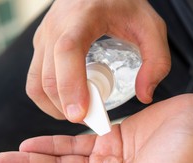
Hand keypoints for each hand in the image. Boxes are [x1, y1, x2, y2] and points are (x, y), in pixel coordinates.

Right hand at [26, 0, 169, 121]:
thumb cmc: (125, 5)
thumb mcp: (151, 27)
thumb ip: (157, 61)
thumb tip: (144, 96)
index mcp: (82, 17)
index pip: (67, 51)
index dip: (70, 85)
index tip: (80, 114)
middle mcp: (56, 26)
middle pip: (48, 76)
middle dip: (66, 107)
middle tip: (91, 121)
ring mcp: (43, 36)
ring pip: (36, 83)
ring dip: (54, 106)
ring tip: (80, 114)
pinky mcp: (40, 46)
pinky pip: (35, 80)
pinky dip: (47, 99)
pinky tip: (68, 104)